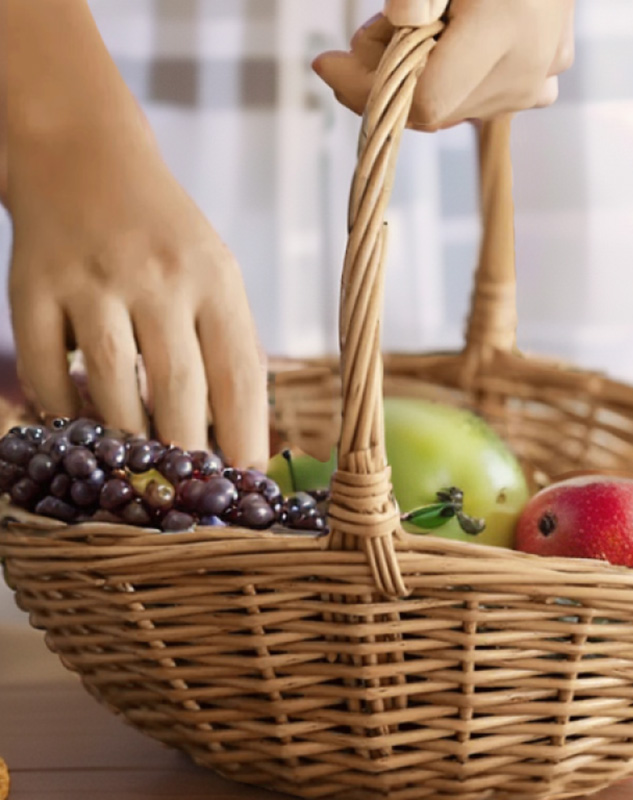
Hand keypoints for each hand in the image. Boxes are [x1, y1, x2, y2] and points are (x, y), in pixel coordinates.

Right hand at [8, 129, 268, 469]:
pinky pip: (44, 369)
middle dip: (186, 455)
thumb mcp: (216, 275)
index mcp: (215, 279)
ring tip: (139, 473)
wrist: (87, 159)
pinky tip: (79, 432)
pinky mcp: (32, 286)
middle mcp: (158, 278)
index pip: (240, 376)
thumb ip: (227, 345)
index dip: (245, 440)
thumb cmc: (167, 235)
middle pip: (177, 391)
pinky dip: (61, 412)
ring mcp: (91, 280)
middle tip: (189, 495)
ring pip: (109, 387)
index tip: (246, 485)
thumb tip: (239, 436)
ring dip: (126, 441)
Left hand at [313, 0, 574, 129]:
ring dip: (421, 75)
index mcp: (504, 30)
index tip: (326, 64)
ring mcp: (537, 83)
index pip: (424, 101)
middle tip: (377, 28)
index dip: (367, 92)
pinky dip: (456, 78)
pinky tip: (453, 43)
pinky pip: (485, 98)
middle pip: (432, 106)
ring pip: (453, 107)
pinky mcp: (543, 84)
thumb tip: (399, 24)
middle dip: (388, 75)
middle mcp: (524, 71)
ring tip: (423, 23)